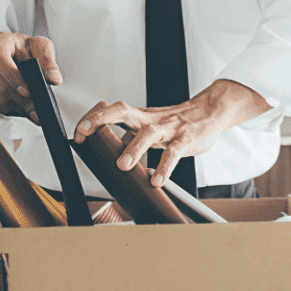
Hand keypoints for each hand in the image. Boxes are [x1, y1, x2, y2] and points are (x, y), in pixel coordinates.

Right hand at [0, 32, 62, 123]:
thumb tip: (53, 78)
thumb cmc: (26, 49)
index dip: (13, 78)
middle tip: (36, 110)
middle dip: (21, 100)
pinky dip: (7, 108)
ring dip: (16, 106)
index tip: (28, 92)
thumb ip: (49, 62)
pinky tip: (20, 107)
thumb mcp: (40, 48)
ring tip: (31, 110)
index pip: (0, 60)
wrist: (15, 53)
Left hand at [74, 80, 271, 186]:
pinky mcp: (186, 140)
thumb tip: (110, 150)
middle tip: (86, 132)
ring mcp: (169, 128)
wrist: (210, 112)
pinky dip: (165, 167)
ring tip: (123, 165)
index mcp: (141, 116)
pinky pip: (174, 153)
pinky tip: (157, 180)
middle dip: (102, 119)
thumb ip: (132, 135)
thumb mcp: (151, 125)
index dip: (94, 117)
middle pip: (123, 110)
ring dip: (134, 148)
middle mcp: (151, 120)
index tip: (80, 131)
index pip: (112, 109)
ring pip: (148, 134)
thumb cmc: (178, 123)